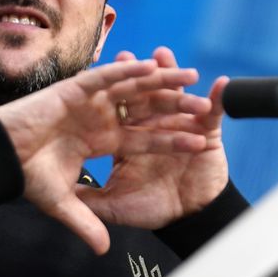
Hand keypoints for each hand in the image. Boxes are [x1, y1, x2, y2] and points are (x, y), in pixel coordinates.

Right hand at [0, 58, 214, 254]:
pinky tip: (152, 66)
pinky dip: (128, 70)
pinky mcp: (75, 88)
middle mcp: (100, 118)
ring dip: (161, 81)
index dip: (171, 141)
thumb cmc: (26, 175)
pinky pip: (107, 77)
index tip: (200, 142)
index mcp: (101, 140)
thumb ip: (86, 223)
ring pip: (133, 89)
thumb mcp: (63, 203)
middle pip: (146, 111)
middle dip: (175, 108)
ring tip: (191, 75)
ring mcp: (89, 101)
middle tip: (205, 106)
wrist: (0, 157)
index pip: (144, 139)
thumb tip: (104, 250)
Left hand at [76, 47, 229, 230]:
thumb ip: (86, 200)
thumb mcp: (113, 205)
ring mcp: (179, 126)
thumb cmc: (152, 210)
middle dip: (133, 76)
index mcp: (128, 138)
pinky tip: (220, 85)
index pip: (114, 111)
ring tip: (164, 56)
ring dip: (170, 77)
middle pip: (141, 95)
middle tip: (127, 56)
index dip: (106, 95)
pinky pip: (213, 113)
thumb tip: (57, 193)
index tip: (96, 76)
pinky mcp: (205, 133)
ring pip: (173, 96)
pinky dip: (218, 99)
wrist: (189, 220)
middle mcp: (152, 126)